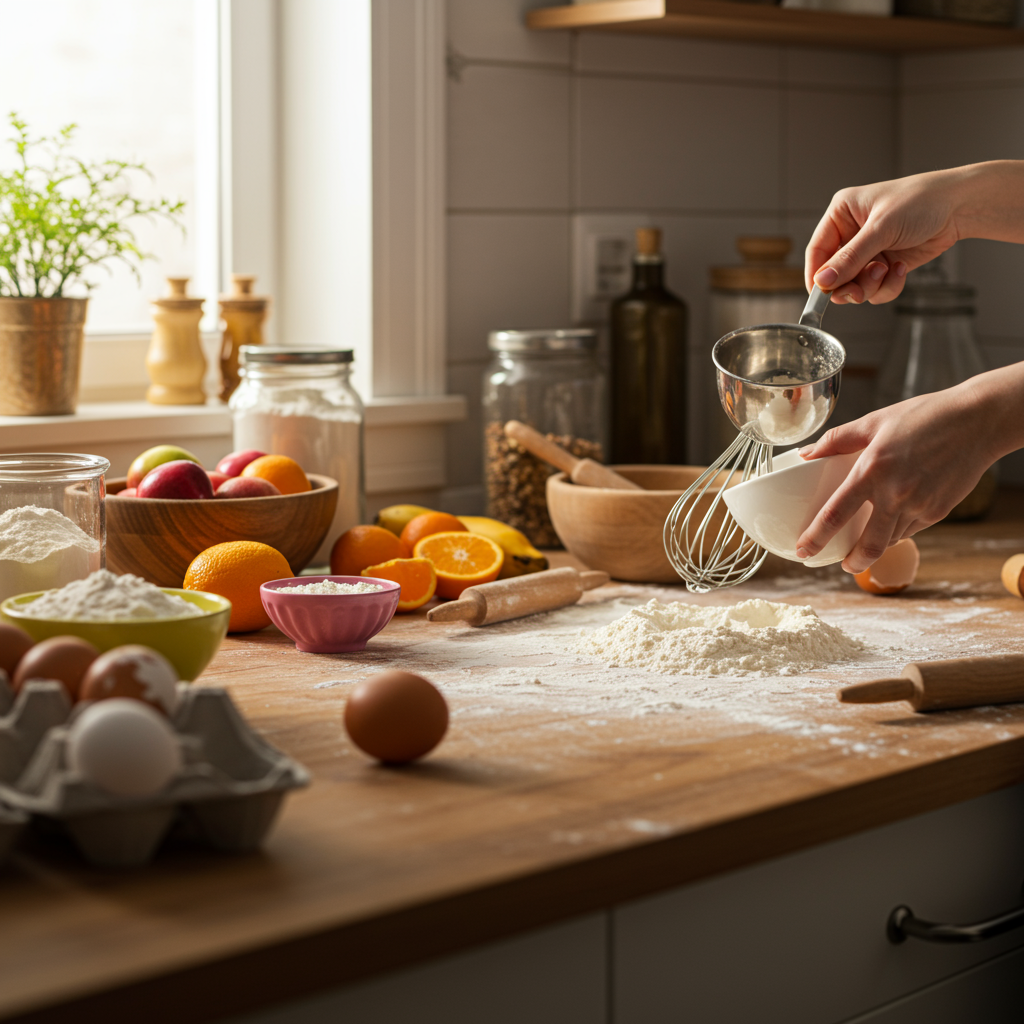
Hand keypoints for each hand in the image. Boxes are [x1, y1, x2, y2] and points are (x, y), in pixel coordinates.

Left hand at [794, 378, 1007, 573]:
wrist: (979, 421)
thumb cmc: (924, 416)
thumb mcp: (874, 421)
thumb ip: (836, 440)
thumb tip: (805, 454)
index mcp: (872, 470)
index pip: (835, 514)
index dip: (816, 538)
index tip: (803, 551)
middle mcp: (895, 493)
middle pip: (868, 545)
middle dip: (852, 562)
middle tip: (843, 565)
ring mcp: (920, 506)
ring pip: (890, 539)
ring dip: (875, 545)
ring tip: (866, 541)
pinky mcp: (939, 511)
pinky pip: (910, 530)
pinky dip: (897, 531)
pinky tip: (893, 520)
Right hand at [805, 169, 963, 305]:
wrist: (960, 206)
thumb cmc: (922, 201)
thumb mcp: (881, 228)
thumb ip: (850, 258)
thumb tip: (823, 281)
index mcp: (841, 214)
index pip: (817, 251)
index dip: (817, 275)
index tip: (822, 295)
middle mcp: (851, 234)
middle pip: (833, 274)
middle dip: (848, 285)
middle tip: (859, 291)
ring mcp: (868, 251)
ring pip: (854, 285)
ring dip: (871, 286)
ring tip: (887, 270)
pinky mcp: (885, 265)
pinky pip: (875, 289)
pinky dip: (887, 286)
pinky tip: (900, 269)